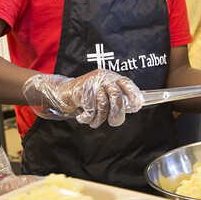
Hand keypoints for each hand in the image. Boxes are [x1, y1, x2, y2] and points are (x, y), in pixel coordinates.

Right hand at [22, 69, 142, 127]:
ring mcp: (92, 84)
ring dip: (99, 119)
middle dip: (117, 114)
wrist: (63, 93)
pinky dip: (87, 119)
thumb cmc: (86, 96)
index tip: (137, 105)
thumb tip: (130, 108)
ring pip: (103, 106)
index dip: (133, 94)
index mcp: (110, 77)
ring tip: (94, 122)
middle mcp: (103, 78)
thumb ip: (114, 98)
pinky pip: (91, 111)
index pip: (126, 83)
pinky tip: (83, 118)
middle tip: (113, 122)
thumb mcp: (102, 93)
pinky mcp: (82, 91)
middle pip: (116, 97)